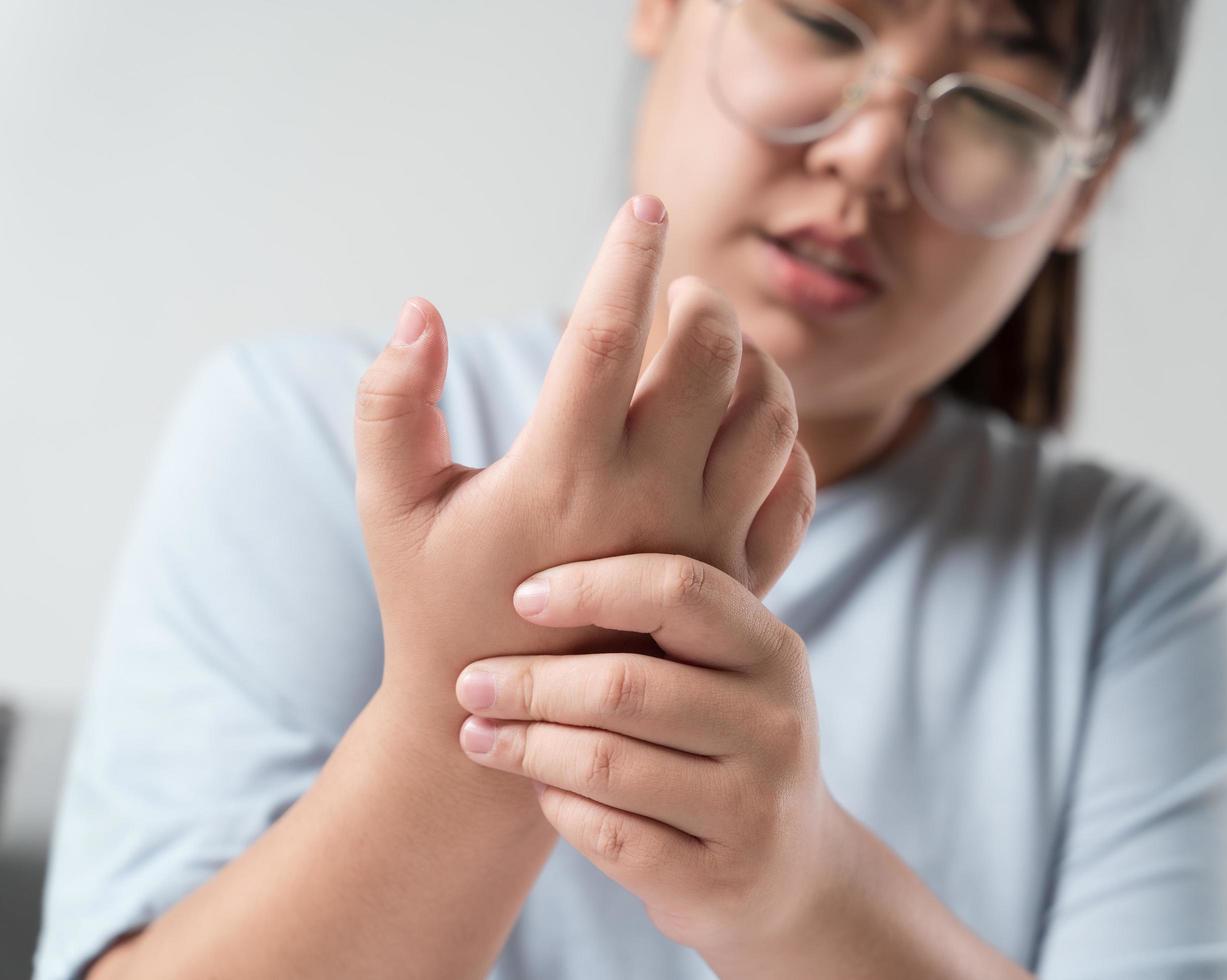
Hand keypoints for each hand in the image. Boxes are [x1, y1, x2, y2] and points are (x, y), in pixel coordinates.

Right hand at [352, 195, 816, 729]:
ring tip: (711, 346)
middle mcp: (647, 505)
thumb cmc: (434, 603)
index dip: (628, 255)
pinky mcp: (739, 582)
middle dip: (701, 298)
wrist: (505, 723)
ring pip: (771, 412)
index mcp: (560, 475)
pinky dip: (783, 433)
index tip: (643, 203)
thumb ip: (392, 404)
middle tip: (673, 291)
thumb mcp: (391, 507)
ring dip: (753, 357)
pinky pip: (794, 483)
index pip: (610, 334)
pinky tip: (740, 420)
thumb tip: (421, 309)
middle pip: (714, 356)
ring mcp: (705, 546)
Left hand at [453, 551, 848, 956]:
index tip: (520, 597)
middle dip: (532, 682)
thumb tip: (547, 538)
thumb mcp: (728, 670)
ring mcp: (753, 807)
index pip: (681, 589)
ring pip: (608, 765)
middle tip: (471, 681)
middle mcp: (776, 724)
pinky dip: (557, 808)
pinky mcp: (718, 880)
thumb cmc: (724, 743)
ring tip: (478, 734)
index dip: (591, 585)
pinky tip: (537, 789)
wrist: (790, 872)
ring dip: (527, 747)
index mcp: (774, 650)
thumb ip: (668, 611)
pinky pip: (608, 837)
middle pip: (627, 685)